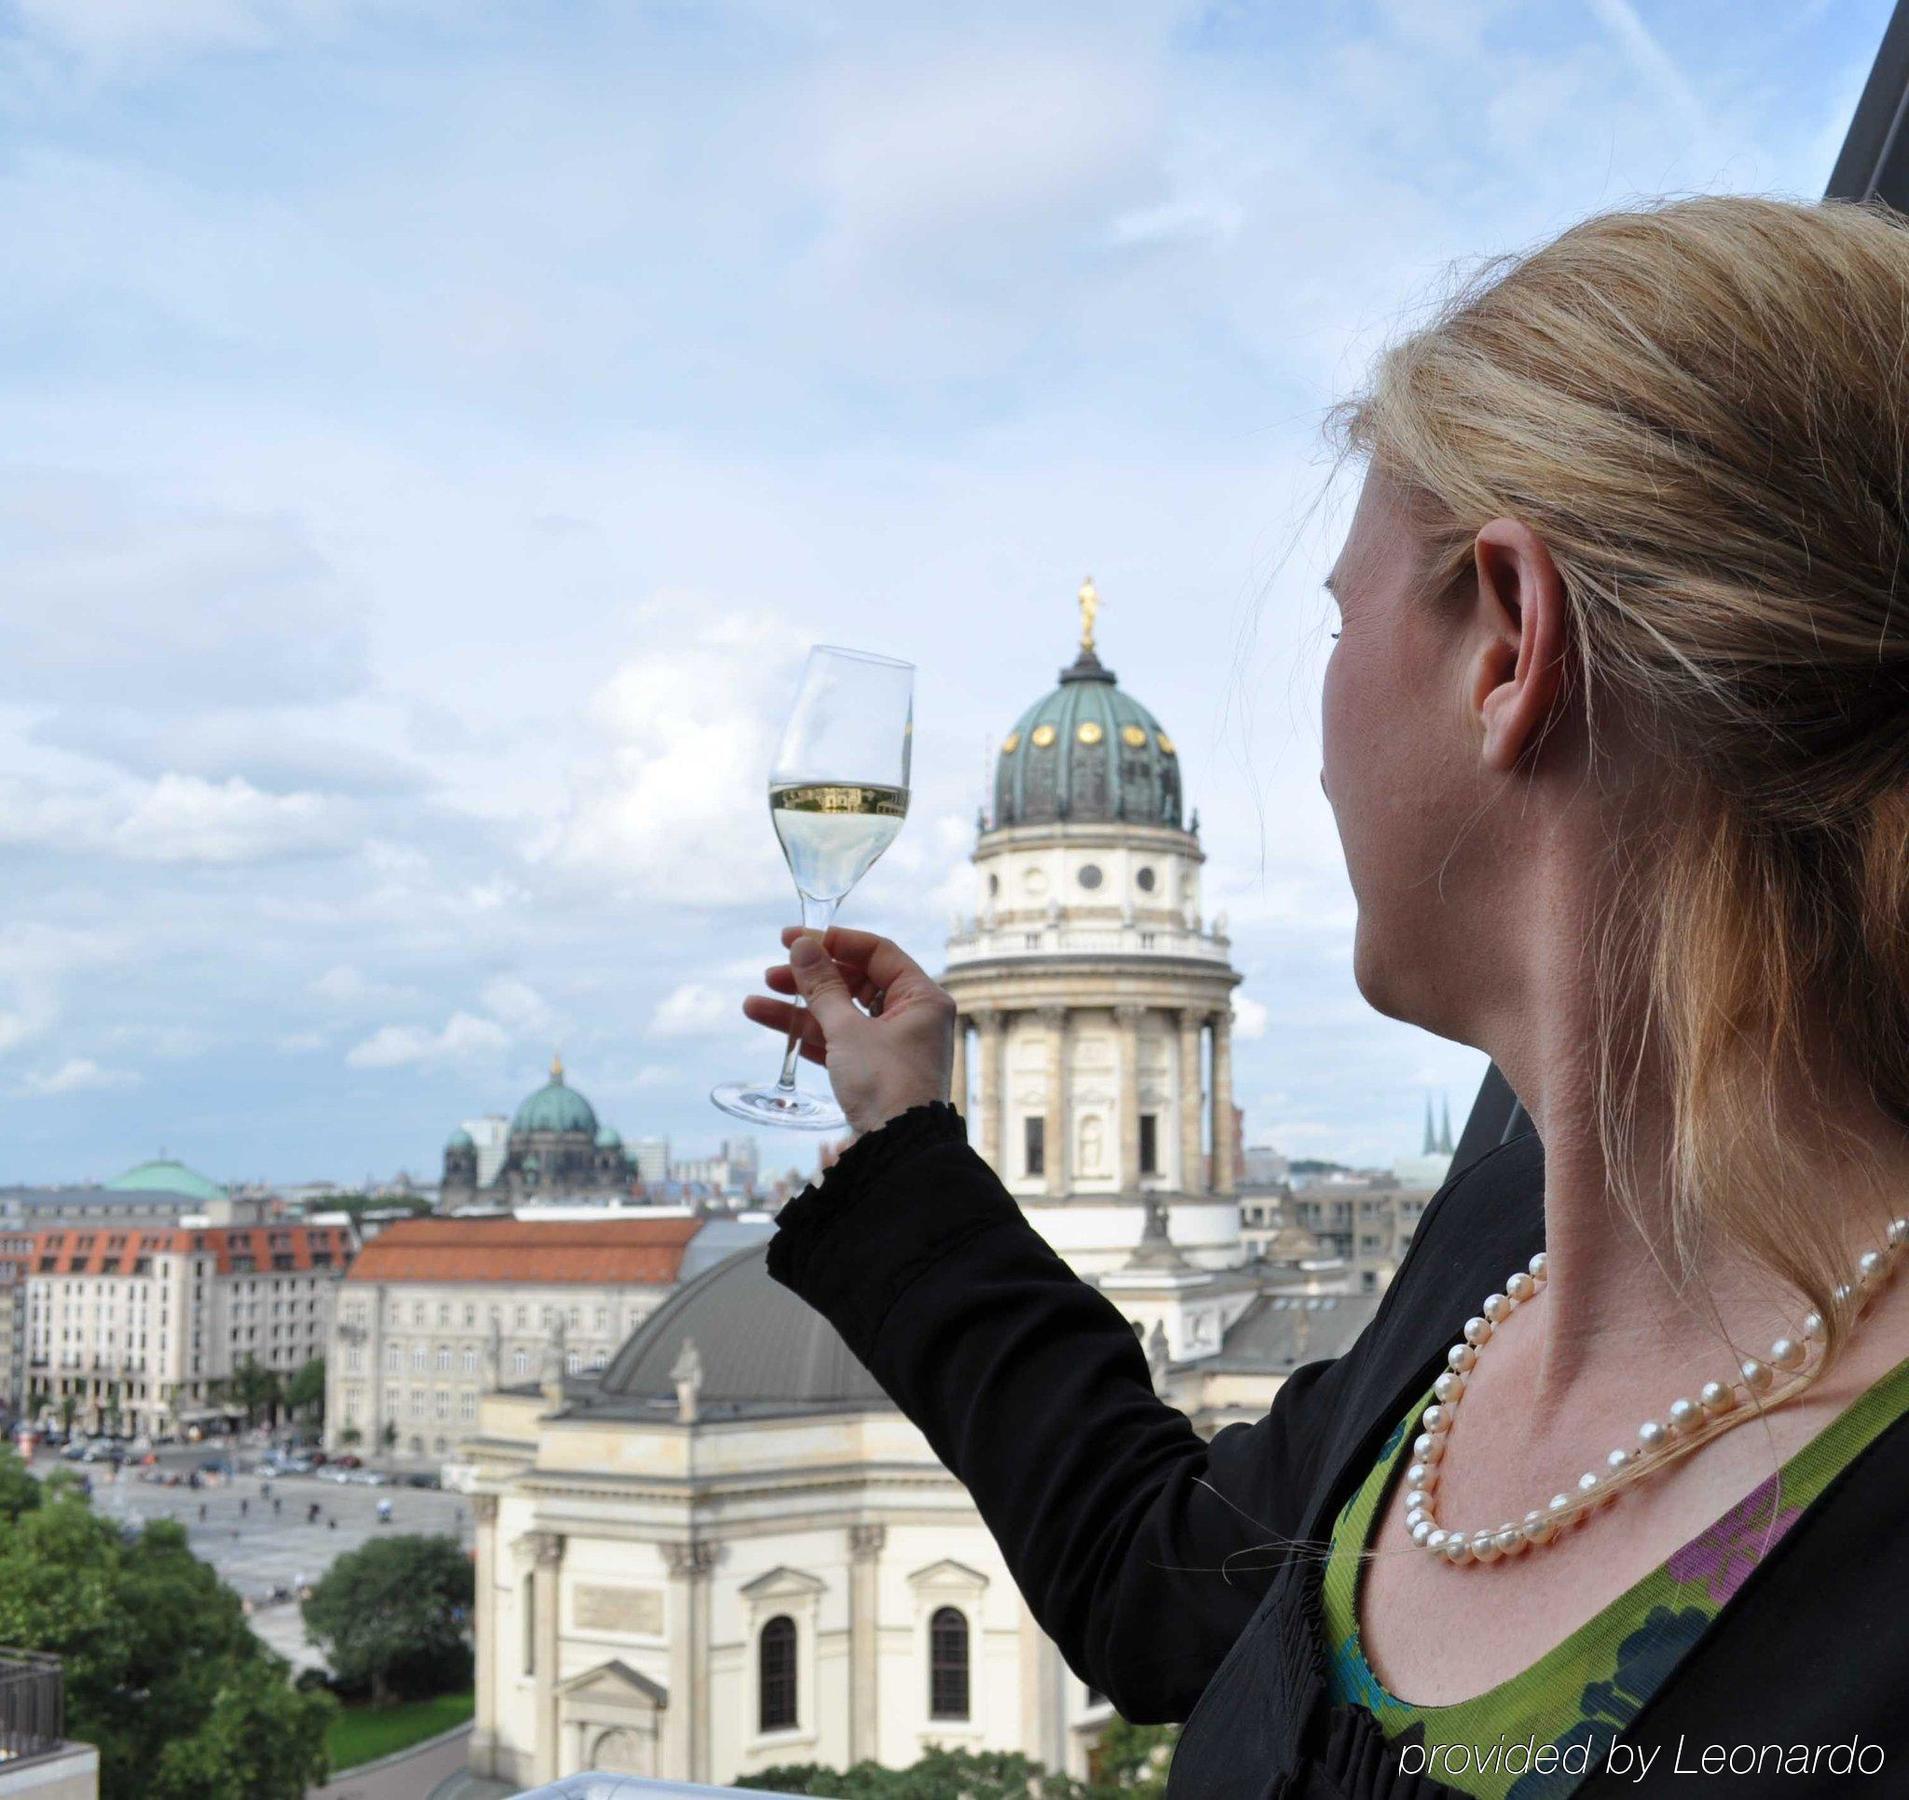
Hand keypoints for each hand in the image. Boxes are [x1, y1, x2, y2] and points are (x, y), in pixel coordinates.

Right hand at [743, 924, 956, 1135]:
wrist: (897, 1150)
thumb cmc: (885, 1083)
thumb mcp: (848, 1030)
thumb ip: (823, 986)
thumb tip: (803, 946)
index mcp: (921, 997)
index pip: (877, 953)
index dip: (835, 941)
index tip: (796, 937)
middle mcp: (911, 1016)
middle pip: (855, 982)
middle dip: (810, 977)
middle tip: (773, 970)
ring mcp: (891, 1044)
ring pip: (840, 1013)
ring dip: (799, 1005)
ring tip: (755, 1001)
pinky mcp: (873, 1069)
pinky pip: (837, 1040)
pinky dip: (807, 1032)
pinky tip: (768, 1020)